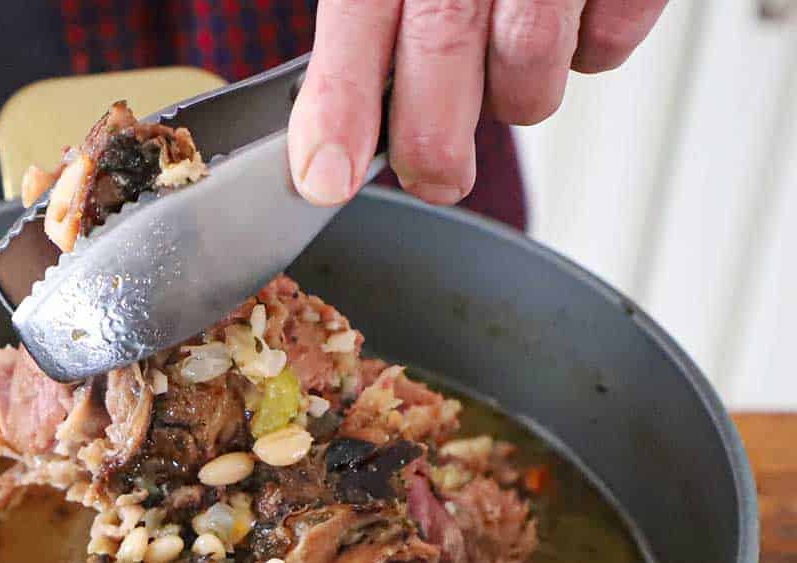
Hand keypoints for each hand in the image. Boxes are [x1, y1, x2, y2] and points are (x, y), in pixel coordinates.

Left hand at [288, 0, 668, 205]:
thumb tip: (328, 142)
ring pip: (530, 65)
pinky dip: (588, 49)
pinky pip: (605, 46)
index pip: (360, 14)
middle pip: (444, 44)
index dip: (341, 105)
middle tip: (434, 174)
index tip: (327, 177)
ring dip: (518, 92)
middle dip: (431, 143)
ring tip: (510, 52)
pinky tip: (572, 13)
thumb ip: (367, 28)